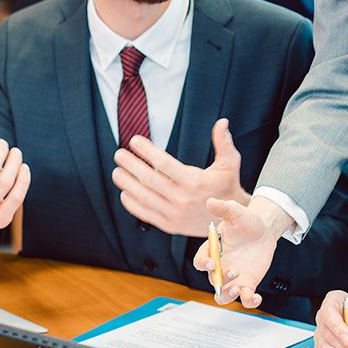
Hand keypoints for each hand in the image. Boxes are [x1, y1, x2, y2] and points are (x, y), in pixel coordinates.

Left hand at [111, 119, 250, 236]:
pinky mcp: (170, 225)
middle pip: (149, 179)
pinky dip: (132, 204)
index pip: (164, 163)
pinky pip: (145, 214)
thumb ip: (224, 142)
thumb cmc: (227, 186)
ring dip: (127, 183)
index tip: (134, 140)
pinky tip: (125, 193)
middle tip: (119, 154)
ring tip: (117, 171)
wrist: (230, 219)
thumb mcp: (230, 163)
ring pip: (143, 197)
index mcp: (193, 181)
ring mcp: (174, 214)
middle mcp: (182, 198)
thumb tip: (222, 122)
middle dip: (130, 164)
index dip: (147, 150)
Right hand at [193, 196, 288, 307]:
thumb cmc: (246, 221)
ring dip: (228, 296)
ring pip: (223, 295)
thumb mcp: (236, 212)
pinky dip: (248, 301)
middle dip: (220, 279)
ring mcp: (233, 277)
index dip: (203, 263)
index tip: (211, 262)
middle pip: (212, 280)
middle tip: (235, 270)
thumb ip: (223, 208)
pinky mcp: (247, 283)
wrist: (263, 230)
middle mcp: (220, 266)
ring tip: (239, 289)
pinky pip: (244, 298)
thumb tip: (211, 201)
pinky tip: (256, 298)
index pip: (200, 261)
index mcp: (212, 250)